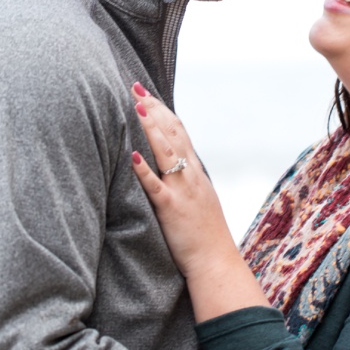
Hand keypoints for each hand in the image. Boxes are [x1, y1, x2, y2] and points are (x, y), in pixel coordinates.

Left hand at [126, 84, 237, 277]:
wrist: (216, 262)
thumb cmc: (203, 234)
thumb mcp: (197, 199)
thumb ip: (185, 180)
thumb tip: (169, 164)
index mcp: (195, 172)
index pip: (179, 132)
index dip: (162, 110)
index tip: (145, 93)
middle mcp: (190, 176)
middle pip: (172, 134)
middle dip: (153, 109)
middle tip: (134, 87)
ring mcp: (182, 191)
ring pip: (166, 153)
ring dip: (150, 128)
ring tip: (136, 107)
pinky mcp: (171, 209)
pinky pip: (156, 187)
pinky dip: (144, 170)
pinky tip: (133, 155)